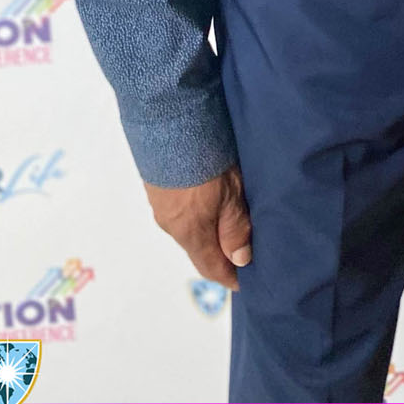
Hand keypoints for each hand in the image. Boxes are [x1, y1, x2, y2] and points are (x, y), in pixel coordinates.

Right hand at [143, 166, 252, 287]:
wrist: (168, 121)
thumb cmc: (205, 158)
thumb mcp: (231, 193)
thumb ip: (236, 227)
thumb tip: (241, 261)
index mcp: (190, 232)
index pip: (211, 267)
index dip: (229, 277)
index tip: (245, 283)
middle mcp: (171, 224)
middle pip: (199, 249)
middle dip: (219, 254)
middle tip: (244, 252)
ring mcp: (161, 205)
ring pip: (189, 229)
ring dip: (208, 231)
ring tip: (230, 223)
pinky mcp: (158, 186)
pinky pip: (180, 211)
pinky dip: (197, 214)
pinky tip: (208, 200)